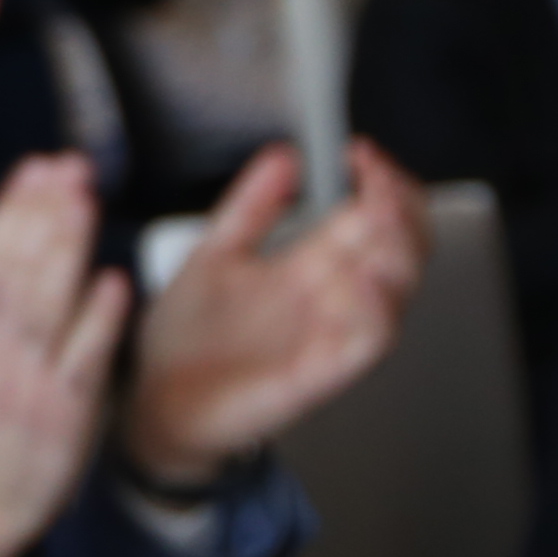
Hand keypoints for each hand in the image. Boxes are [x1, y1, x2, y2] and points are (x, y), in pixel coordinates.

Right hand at [0, 155, 126, 556]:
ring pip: (45, 302)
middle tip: (70, 167)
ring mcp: (24, 379)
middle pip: (14, 269)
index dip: (12, 208)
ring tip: (87, 200)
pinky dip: (97, 318)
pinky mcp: (64, 409)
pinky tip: (112, 279)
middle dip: (42, 213)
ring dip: (66, 248)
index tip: (36, 168)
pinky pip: (83, 357)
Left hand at [124, 140, 425, 482]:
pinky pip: (368, 341)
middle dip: (400, 204)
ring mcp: (330, 334)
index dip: (382, 182)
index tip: (358, 152)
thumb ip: (251, 207)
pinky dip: (372, 307)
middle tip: (374, 177)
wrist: (153, 405)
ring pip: (399, 289)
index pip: (376, 217)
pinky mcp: (320, 373)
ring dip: (397, 249)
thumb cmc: (185, 341)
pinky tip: (353, 279)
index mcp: (311, 266)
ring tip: (375, 215)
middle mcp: (331, 298)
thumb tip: (286, 155)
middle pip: (404, 246)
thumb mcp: (214, 255)